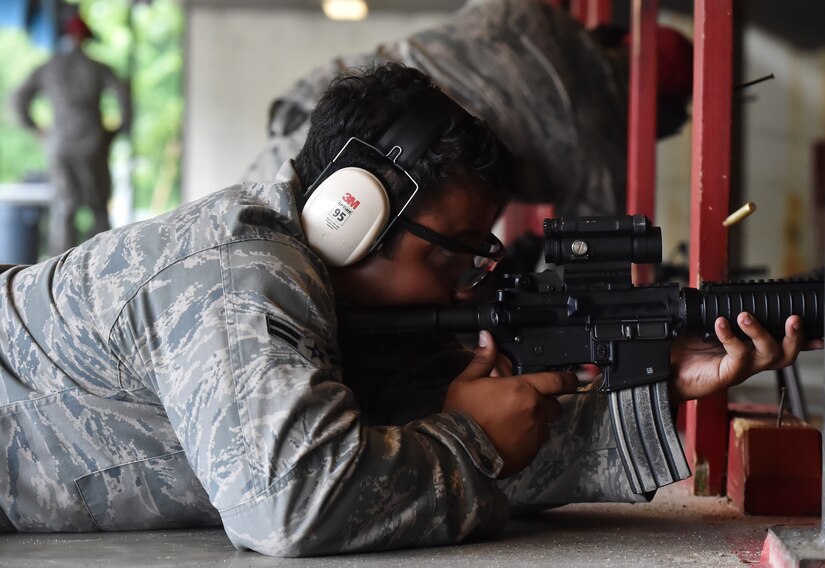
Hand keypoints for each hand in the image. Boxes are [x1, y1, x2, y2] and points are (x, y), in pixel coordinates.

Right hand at [442, 331, 577, 477]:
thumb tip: (487, 337)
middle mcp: (535, 411)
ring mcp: (535, 434)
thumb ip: (483, 359)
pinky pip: (538, 441)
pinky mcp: (531, 453)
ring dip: (537, 420)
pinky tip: (511, 437)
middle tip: (524, 402)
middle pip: (554, 404)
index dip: (571, 378)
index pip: (557, 380)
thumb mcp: (467, 382)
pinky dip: (530, 438)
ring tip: (515, 422)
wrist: (460, 453)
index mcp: (522, 389)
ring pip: (546, 424)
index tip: (581, 376)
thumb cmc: (462, 415)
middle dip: (545, 402)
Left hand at [670, 313, 822, 401]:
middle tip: (794, 318)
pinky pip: (738, 355)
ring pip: (767, 354)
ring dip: (760, 332)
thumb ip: (719, 314)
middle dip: (796, 337)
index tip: (818, 330)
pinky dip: (730, 336)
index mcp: (751, 349)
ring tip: (744, 315)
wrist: (668, 373)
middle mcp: (751, 361)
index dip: (804, 339)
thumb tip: (719, 293)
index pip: (783, 344)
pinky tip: (721, 323)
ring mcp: (742, 369)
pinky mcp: (728, 374)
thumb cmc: (687, 352)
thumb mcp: (705, 328)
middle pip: (786, 354)